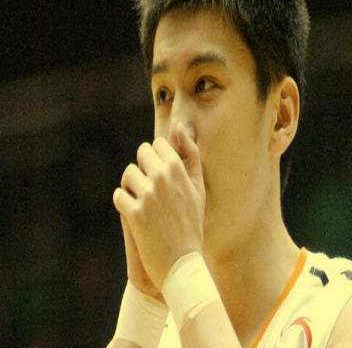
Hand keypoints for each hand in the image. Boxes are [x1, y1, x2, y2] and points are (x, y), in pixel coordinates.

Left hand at [113, 122, 204, 288]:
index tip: (162, 177)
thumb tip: (179, 125)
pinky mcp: (133, 214)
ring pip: (127, 174)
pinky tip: (136, 215)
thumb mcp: (198, 187)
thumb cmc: (192, 223)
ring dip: (132, 187)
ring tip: (145, 204)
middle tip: (153, 190)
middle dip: (144, 168)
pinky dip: (124, 204)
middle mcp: (162, 178)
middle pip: (140, 154)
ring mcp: (147, 195)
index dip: (157, 159)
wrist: (182, 263)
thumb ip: (190, 153)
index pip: (157, 144)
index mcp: (179, 169)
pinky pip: (118, 196)